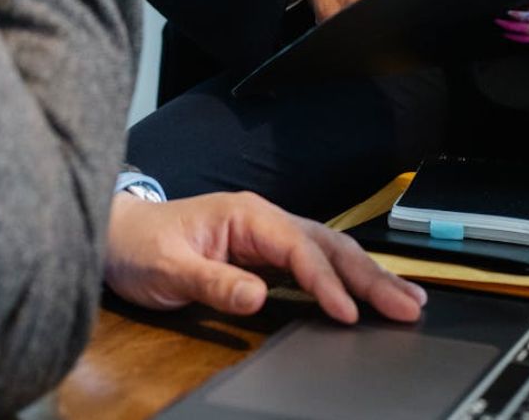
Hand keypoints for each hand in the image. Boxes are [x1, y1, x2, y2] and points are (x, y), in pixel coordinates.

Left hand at [104, 191, 426, 322]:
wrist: (120, 235)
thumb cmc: (139, 245)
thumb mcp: (167, 268)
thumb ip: (212, 282)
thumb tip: (257, 296)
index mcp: (245, 215)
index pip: (299, 249)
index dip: (326, 282)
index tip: (348, 312)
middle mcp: (264, 220)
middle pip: (329, 246)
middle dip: (370, 276)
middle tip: (409, 305)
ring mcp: (268, 235)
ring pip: (330, 253)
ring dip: (369, 277)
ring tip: (408, 301)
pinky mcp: (266, 254)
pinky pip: (315, 265)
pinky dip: (346, 281)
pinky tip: (368, 296)